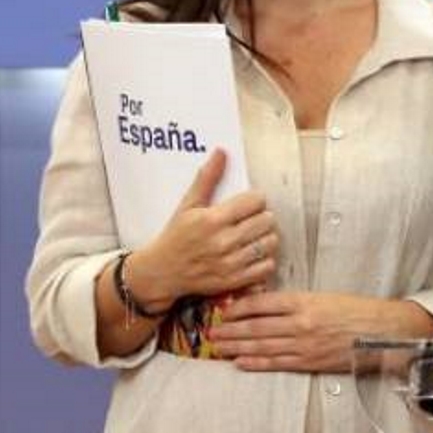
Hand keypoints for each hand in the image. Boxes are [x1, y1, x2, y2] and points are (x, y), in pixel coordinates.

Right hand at [128, 150, 278, 309]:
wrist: (162, 272)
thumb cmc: (175, 236)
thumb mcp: (188, 204)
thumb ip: (207, 178)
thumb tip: (221, 152)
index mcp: (212, 219)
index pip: (255, 201)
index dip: (255, 199)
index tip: (248, 204)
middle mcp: (223, 242)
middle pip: (267, 220)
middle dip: (262, 217)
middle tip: (252, 219)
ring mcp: (230, 263)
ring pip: (270, 242)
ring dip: (266, 237)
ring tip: (254, 236)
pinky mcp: (234, 281)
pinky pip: (267, 266)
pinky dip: (265, 259)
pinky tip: (253, 254)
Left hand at [210, 291, 432, 372]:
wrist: (383, 331)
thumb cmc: (357, 311)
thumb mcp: (325, 297)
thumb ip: (297, 302)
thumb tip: (268, 306)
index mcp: (304, 301)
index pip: (262, 303)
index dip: (239, 308)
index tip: (223, 310)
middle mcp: (300, 322)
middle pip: (255, 326)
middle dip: (230, 331)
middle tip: (210, 333)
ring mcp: (304, 344)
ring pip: (261, 345)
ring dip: (236, 347)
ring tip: (218, 348)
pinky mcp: (310, 362)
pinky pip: (277, 363)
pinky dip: (256, 363)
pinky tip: (240, 363)